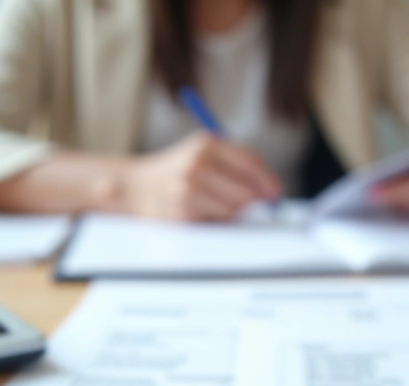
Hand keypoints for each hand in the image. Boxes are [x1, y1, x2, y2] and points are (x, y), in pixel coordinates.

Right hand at [116, 133, 280, 221]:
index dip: (268, 180)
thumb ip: (232, 166)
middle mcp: (199, 160)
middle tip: (254, 207)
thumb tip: (268, 191)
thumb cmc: (172, 174)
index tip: (276, 194)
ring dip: (234, 212)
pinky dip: (219, 219)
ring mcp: (191, 183)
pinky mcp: (185, 205)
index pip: (251, 162)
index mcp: (207, 144)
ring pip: (237, 205)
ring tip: (215, 206)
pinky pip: (220, 217)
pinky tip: (203, 212)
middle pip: (248, 187)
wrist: (132, 186)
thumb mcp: (200, 156)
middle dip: (255, 201)